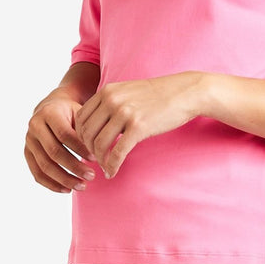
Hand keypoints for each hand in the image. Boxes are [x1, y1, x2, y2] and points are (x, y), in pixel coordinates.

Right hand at [24, 88, 98, 193]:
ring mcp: (29, 140)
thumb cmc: (71, 112)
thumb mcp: (80, 113)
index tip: (96, 159)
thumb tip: (106, 151)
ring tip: (82, 186)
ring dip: (64, 179)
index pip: (64, 135)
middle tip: (92, 176)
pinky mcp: (27, 153)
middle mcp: (35, 126)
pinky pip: (37, 173)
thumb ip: (88, 129)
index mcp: (49, 113)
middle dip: (74, 167)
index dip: (80, 149)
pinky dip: (51, 184)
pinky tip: (67, 190)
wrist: (51, 108)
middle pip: (54, 152)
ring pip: (44, 165)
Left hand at [74, 71, 205, 178]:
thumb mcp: (128, 91)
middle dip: (88, 150)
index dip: (80, 136)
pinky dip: (112, 166)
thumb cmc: (157, 95)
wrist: (184, 92)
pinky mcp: (139, 127)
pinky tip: (112, 172)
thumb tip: (96, 124)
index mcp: (107, 91)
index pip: (81, 118)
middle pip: (86, 133)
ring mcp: (125, 113)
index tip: (89, 147)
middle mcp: (112, 100)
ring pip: (99, 144)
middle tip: (95, 160)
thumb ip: (110, 102)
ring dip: (99, 160)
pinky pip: (117, 152)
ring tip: (105, 167)